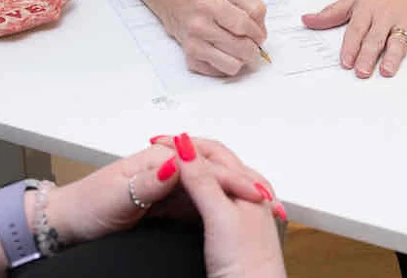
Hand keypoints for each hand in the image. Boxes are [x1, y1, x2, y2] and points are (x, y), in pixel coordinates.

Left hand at [48, 134, 274, 245]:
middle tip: (269, 198)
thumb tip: (177, 163)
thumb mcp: (115, 199)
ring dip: (236, 192)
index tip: (254, 194)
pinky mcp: (164, 201)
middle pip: (212, 169)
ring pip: (209, 184)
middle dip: (243, 181)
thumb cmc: (86, 207)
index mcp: (155, 161)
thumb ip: (146, 183)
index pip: (204, 166)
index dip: (231, 179)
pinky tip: (233, 214)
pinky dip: (219, 206)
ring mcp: (166, 184)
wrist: (66, 222)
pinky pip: (199, 200)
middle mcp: (164, 168)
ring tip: (262, 205)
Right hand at [159, 135, 286, 277]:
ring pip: (210, 179)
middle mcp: (246, 192)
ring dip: (188, 170)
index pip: (212, 150)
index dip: (184, 143)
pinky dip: (191, 190)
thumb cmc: (247, 264)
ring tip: (166, 167)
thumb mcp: (219, 216)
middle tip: (159, 148)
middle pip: (212, 161)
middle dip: (185, 152)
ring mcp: (238, 210)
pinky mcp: (229, 228)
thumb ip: (202, 181)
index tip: (159, 142)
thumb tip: (185, 147)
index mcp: (248, 183)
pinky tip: (181, 197)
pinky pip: (208, 198)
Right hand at [165, 0, 267, 76]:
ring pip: (233, 65)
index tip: (258, 34)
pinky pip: (221, 72)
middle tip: (252, 45)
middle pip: (241, 48)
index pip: (243, 25)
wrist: (178, 8)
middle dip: (254, 49)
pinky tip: (224, 52)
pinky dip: (227, 64)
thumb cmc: (209, 1)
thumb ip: (254, 7)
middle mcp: (198, 26)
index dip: (257, 32)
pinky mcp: (191, 61)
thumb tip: (260, 33)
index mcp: (209, 5)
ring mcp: (193, 46)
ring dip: (241, 59)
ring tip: (239, 50)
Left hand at [300, 0, 406, 78]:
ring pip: (398, 39)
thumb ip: (331, 13)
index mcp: (366, 8)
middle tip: (361, 72)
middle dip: (368, 54)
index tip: (345, 62)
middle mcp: (385, 15)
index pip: (356, 29)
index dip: (350, 46)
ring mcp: (405, 19)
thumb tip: (307, 20)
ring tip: (387, 70)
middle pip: (375, 37)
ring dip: (393, 55)